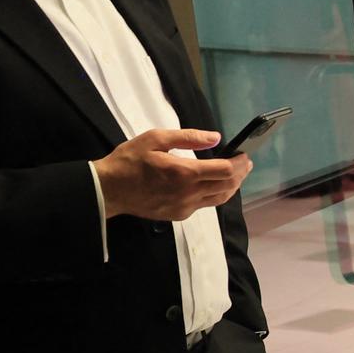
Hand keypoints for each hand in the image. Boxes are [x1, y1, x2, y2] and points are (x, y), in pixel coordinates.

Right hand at [95, 128, 250, 220]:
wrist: (108, 189)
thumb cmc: (129, 161)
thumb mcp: (155, 139)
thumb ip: (188, 137)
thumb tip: (215, 137)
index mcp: (185, 173)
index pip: (225, 171)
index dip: (239, 163)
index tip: (244, 154)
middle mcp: (189, 193)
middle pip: (227, 186)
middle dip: (240, 174)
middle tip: (245, 164)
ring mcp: (185, 206)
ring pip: (219, 198)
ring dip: (232, 186)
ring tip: (236, 175)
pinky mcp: (179, 214)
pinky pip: (204, 205)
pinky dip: (215, 194)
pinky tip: (213, 185)